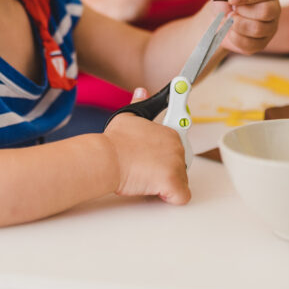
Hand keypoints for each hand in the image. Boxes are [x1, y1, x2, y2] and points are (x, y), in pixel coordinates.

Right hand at [102, 88, 190, 204]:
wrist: (106, 158)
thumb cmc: (114, 142)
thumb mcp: (127, 116)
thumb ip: (139, 103)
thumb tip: (142, 91)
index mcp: (169, 132)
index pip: (177, 147)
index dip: (164, 154)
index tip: (158, 158)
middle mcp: (177, 147)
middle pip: (180, 165)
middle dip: (164, 170)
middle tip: (144, 169)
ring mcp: (176, 164)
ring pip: (180, 181)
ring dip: (165, 184)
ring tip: (144, 178)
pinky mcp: (172, 182)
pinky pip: (182, 196)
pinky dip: (172, 197)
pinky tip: (157, 192)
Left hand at [213, 0, 280, 53]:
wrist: (219, 20)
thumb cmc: (225, 1)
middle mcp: (273, 8)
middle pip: (266, 11)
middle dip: (243, 11)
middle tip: (232, 10)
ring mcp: (270, 28)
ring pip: (257, 29)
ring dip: (236, 24)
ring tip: (230, 19)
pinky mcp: (262, 44)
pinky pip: (249, 44)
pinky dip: (234, 37)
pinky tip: (231, 31)